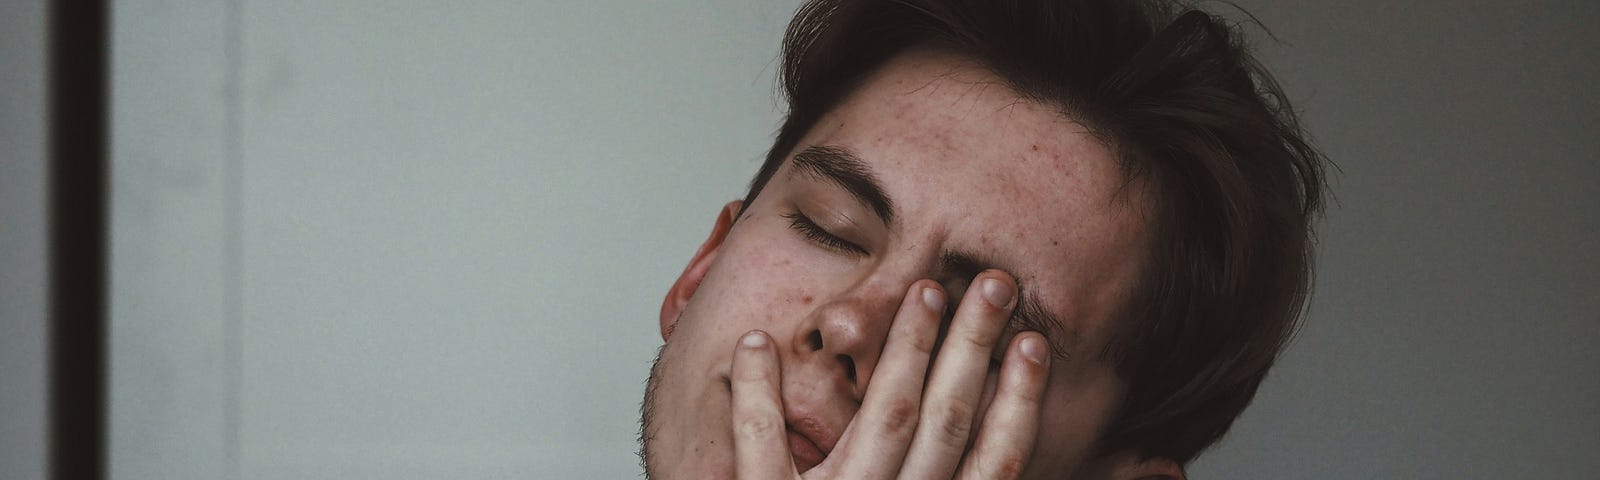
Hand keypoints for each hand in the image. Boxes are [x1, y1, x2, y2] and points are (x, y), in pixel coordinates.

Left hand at [729, 271, 1052, 478]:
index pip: (996, 463)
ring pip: (883, 420)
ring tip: (921, 292)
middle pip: (947, 423)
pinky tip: (754, 344)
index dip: (1018, 402)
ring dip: (904, 353)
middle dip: (973, 349)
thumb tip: (1138, 475)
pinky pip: (762, 450)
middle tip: (991, 282)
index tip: (1035, 342)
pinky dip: (755, 397)